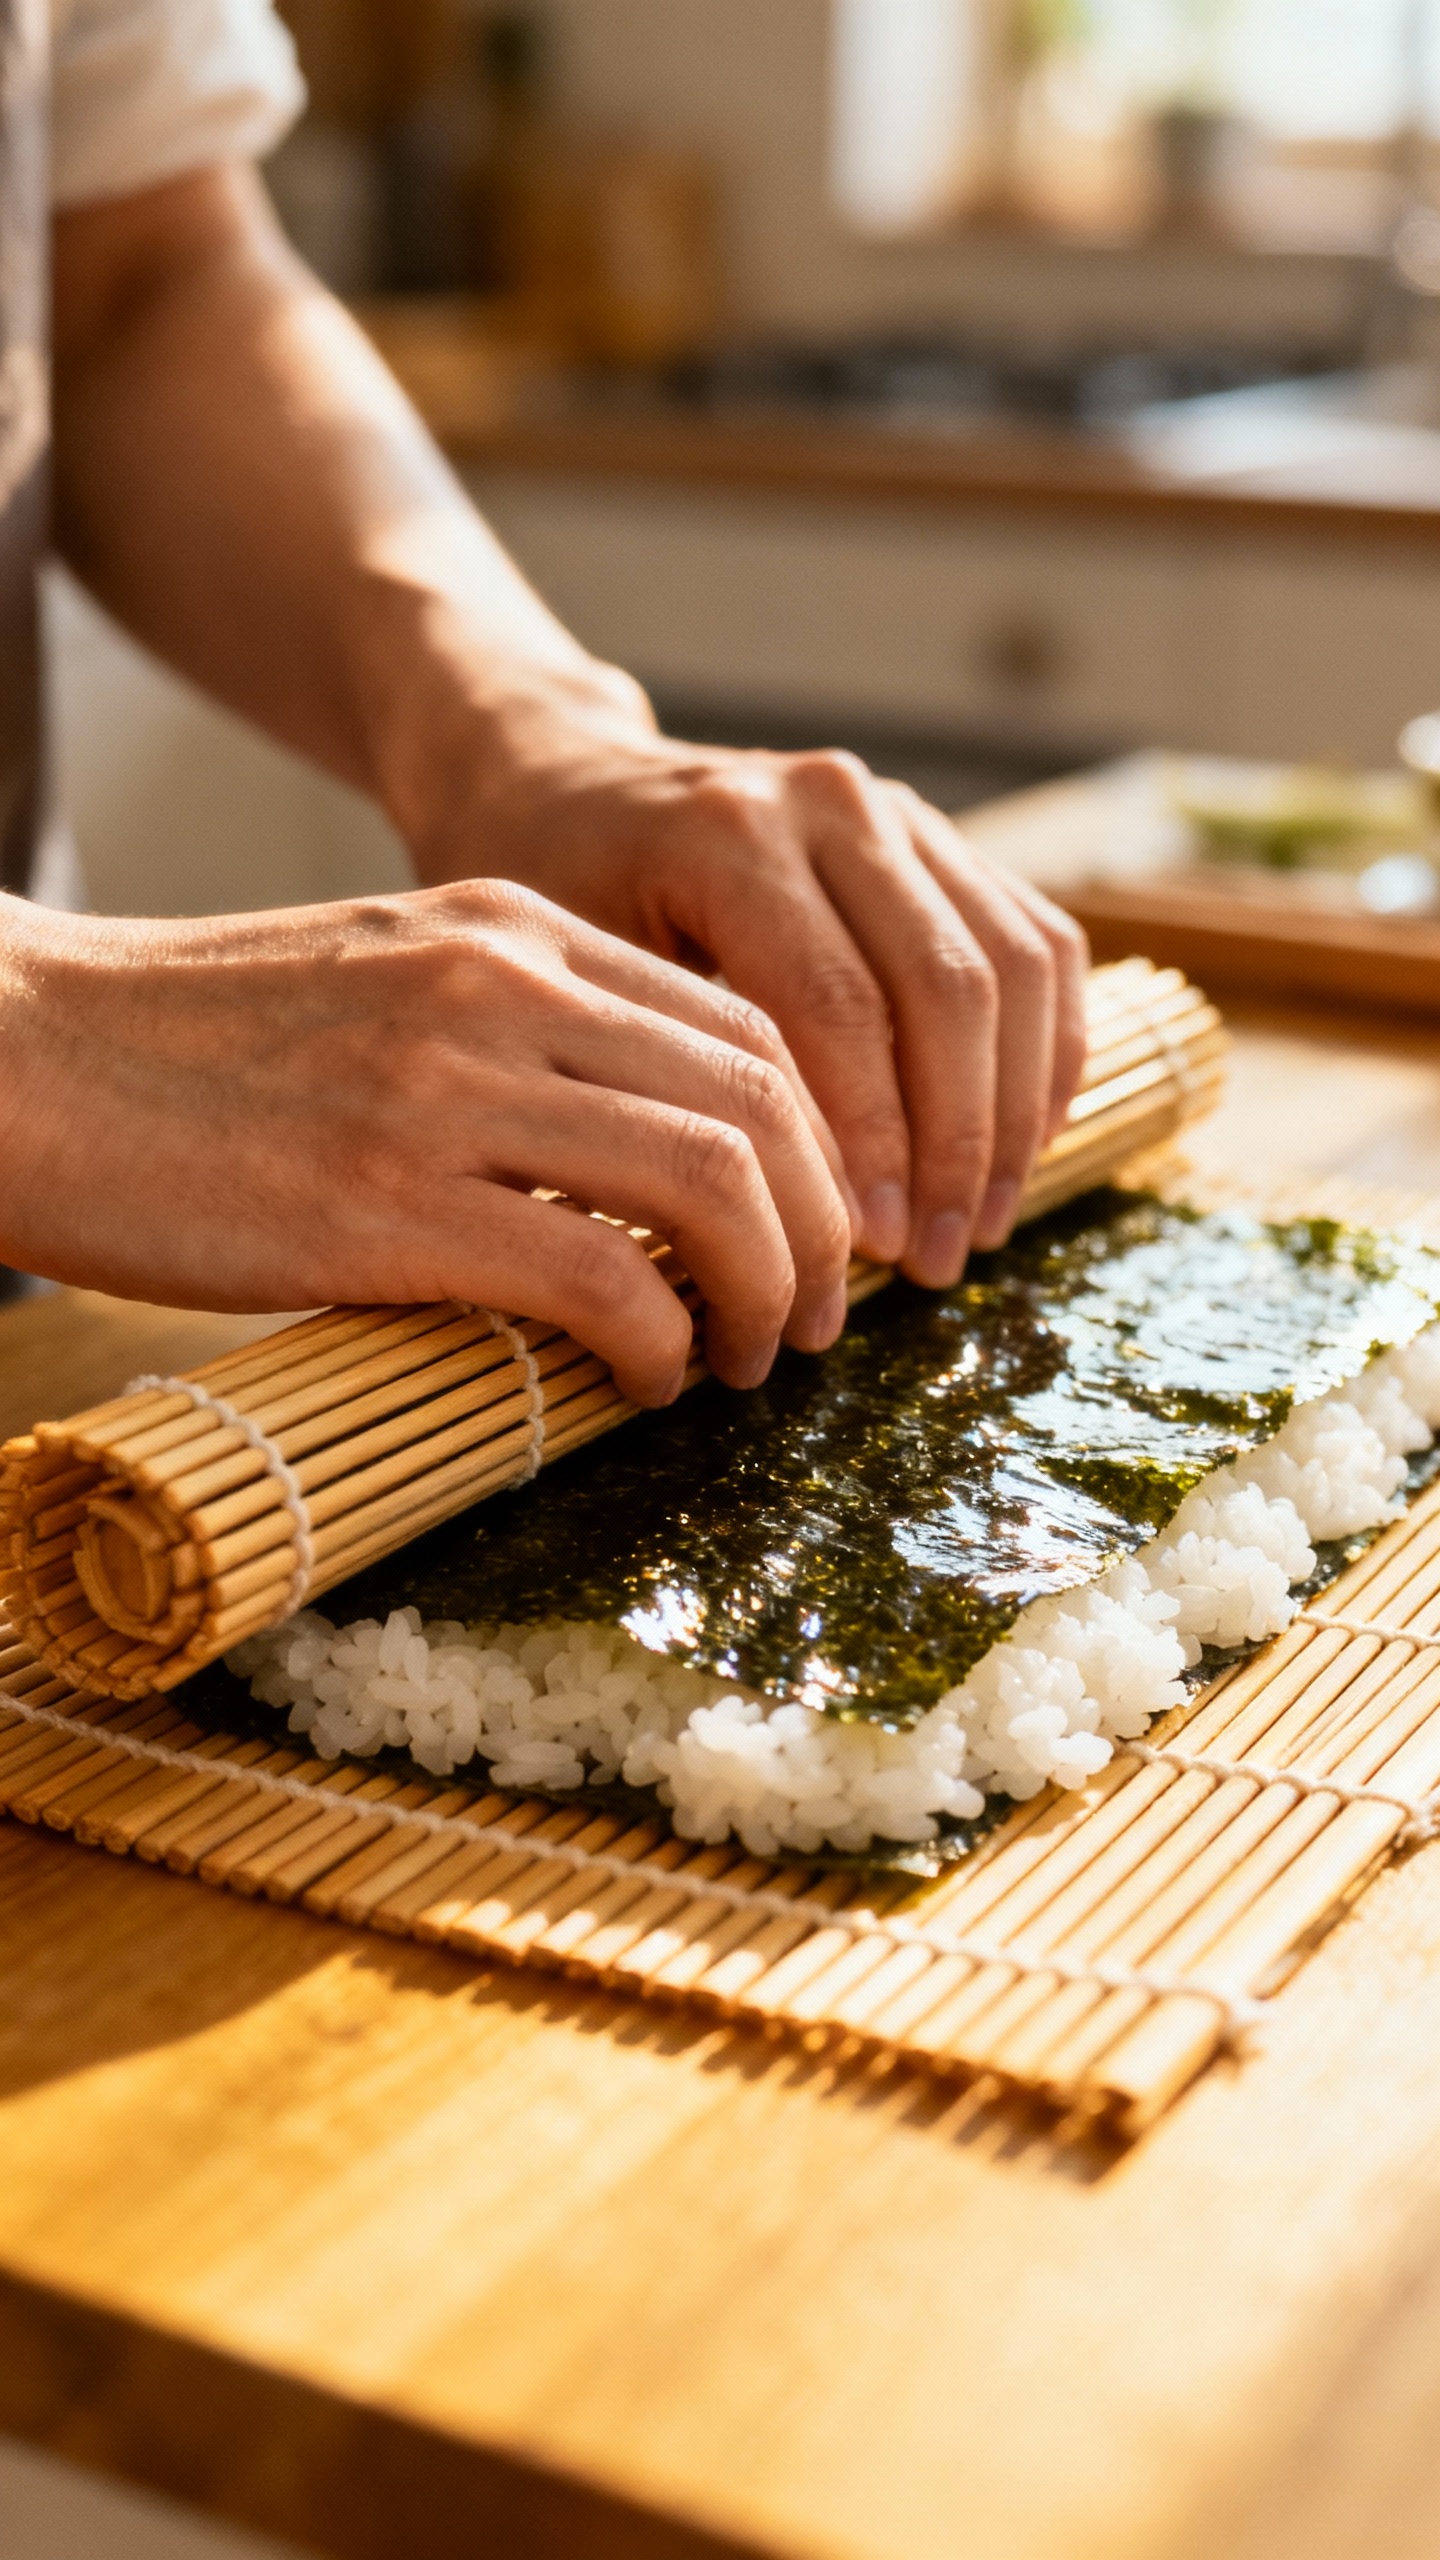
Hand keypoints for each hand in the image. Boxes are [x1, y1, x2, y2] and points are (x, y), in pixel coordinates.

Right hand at [0, 884, 855, 1403]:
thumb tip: (629, 1170)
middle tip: (814, 1317)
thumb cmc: (189, 1050)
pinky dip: (662, 1342)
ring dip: (766, 1291)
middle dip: (821, 1227)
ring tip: (750, 1361)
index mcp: (507, 929)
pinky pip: (602, 1275)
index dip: (815, 1145)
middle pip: (760, 1101)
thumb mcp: (380, 986)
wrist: (20, 1053)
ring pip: (711, 1182)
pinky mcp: (384, 1201)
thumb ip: (510, 1039)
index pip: (742, 1025)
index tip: (809, 1231)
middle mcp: (500, 985)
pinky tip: (649, 1380)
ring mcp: (444, 1088)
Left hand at [406, 698, 1088, 1283]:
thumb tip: (740, 1234)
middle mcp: (828, 802)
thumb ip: (657, 1073)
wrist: (560, 783)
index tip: (868, 1251)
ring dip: (1011, 1112)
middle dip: (954, 1144)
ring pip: (1013, 966)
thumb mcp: (566, 981)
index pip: (838, 1006)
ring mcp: (896, 810)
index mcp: (729, 834)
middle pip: (946, 987)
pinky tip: (1019, 1146)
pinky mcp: (939, 836)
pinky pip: (1036, 943)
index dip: (871, 1141)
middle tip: (935, 1262)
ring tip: (977, 1226)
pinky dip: (1045, 1051)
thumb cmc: (548, 905)